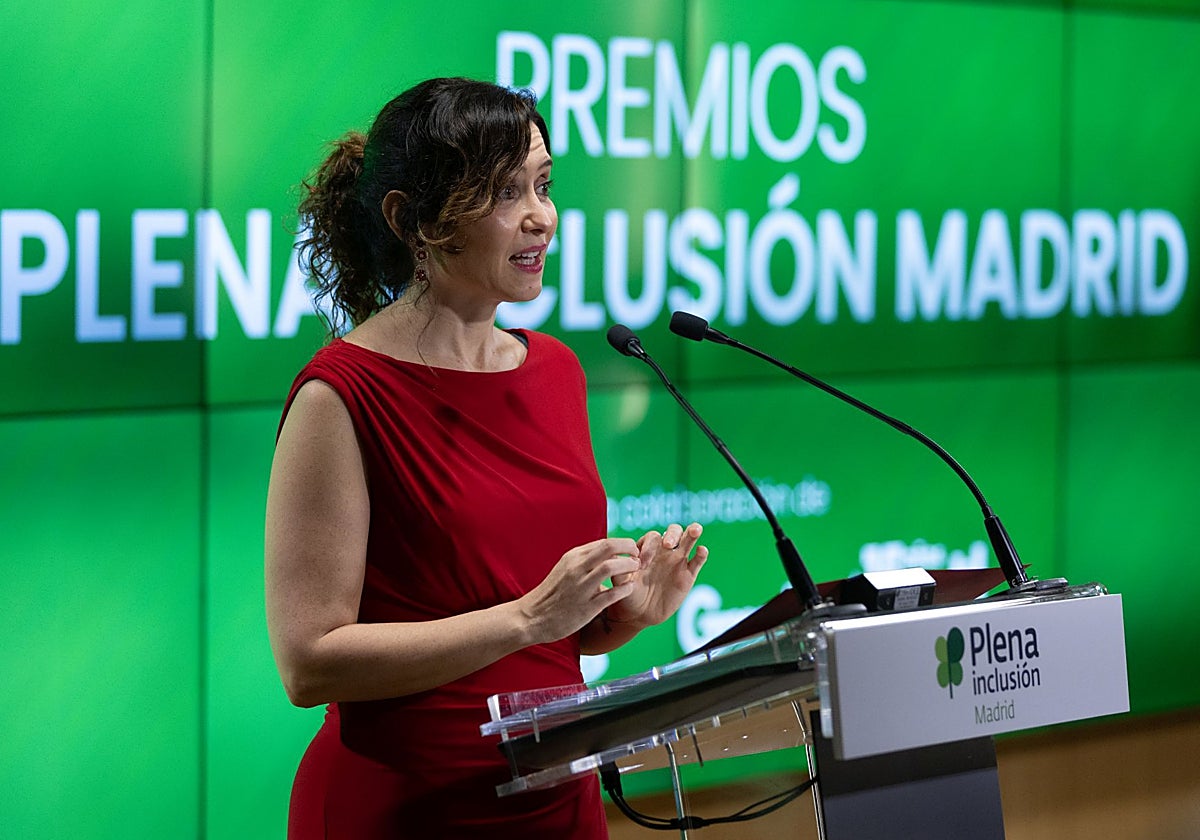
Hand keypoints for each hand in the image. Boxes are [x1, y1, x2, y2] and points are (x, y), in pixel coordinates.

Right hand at [517, 538, 642, 644]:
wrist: (532, 617)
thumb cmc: (552, 594)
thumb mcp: (565, 569)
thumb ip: (585, 561)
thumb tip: (608, 555)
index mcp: (573, 557)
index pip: (604, 542)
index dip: (623, 544)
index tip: (631, 552)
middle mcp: (577, 568)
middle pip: (609, 547)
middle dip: (629, 548)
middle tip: (638, 556)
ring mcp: (581, 587)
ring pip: (611, 567)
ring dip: (629, 566)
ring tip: (636, 570)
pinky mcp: (586, 607)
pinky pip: (612, 594)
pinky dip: (626, 589)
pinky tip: (630, 589)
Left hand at [604, 522, 707, 628]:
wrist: (639, 615)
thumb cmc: (628, 594)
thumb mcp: (620, 581)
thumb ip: (619, 567)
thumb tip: (617, 555)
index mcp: (647, 548)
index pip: (653, 537)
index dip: (649, 546)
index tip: (642, 564)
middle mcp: (664, 551)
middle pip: (674, 531)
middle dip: (672, 534)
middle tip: (667, 545)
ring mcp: (678, 561)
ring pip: (689, 540)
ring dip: (693, 532)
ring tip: (695, 530)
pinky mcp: (688, 575)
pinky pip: (697, 561)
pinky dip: (702, 554)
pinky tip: (701, 550)